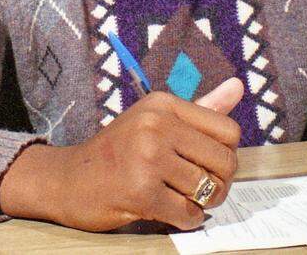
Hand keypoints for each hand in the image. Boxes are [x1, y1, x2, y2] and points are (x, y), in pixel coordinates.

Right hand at [0, 77, 243, 230]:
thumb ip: (201, 108)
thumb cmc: (117, 152)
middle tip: (200, 189)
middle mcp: (156, 125)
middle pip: (224, 161)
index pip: (228, 130)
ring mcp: (147, 157)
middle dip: (219, 183)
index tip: (206, 164)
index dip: (224, 154)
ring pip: (208, 189)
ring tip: (182, 198)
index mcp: (163, 104)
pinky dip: (186, 219)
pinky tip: (170, 211)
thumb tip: (238, 87)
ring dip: (201, 203)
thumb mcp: (155, 120)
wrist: (67, 180)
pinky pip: (188, 213)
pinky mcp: (140, 191)